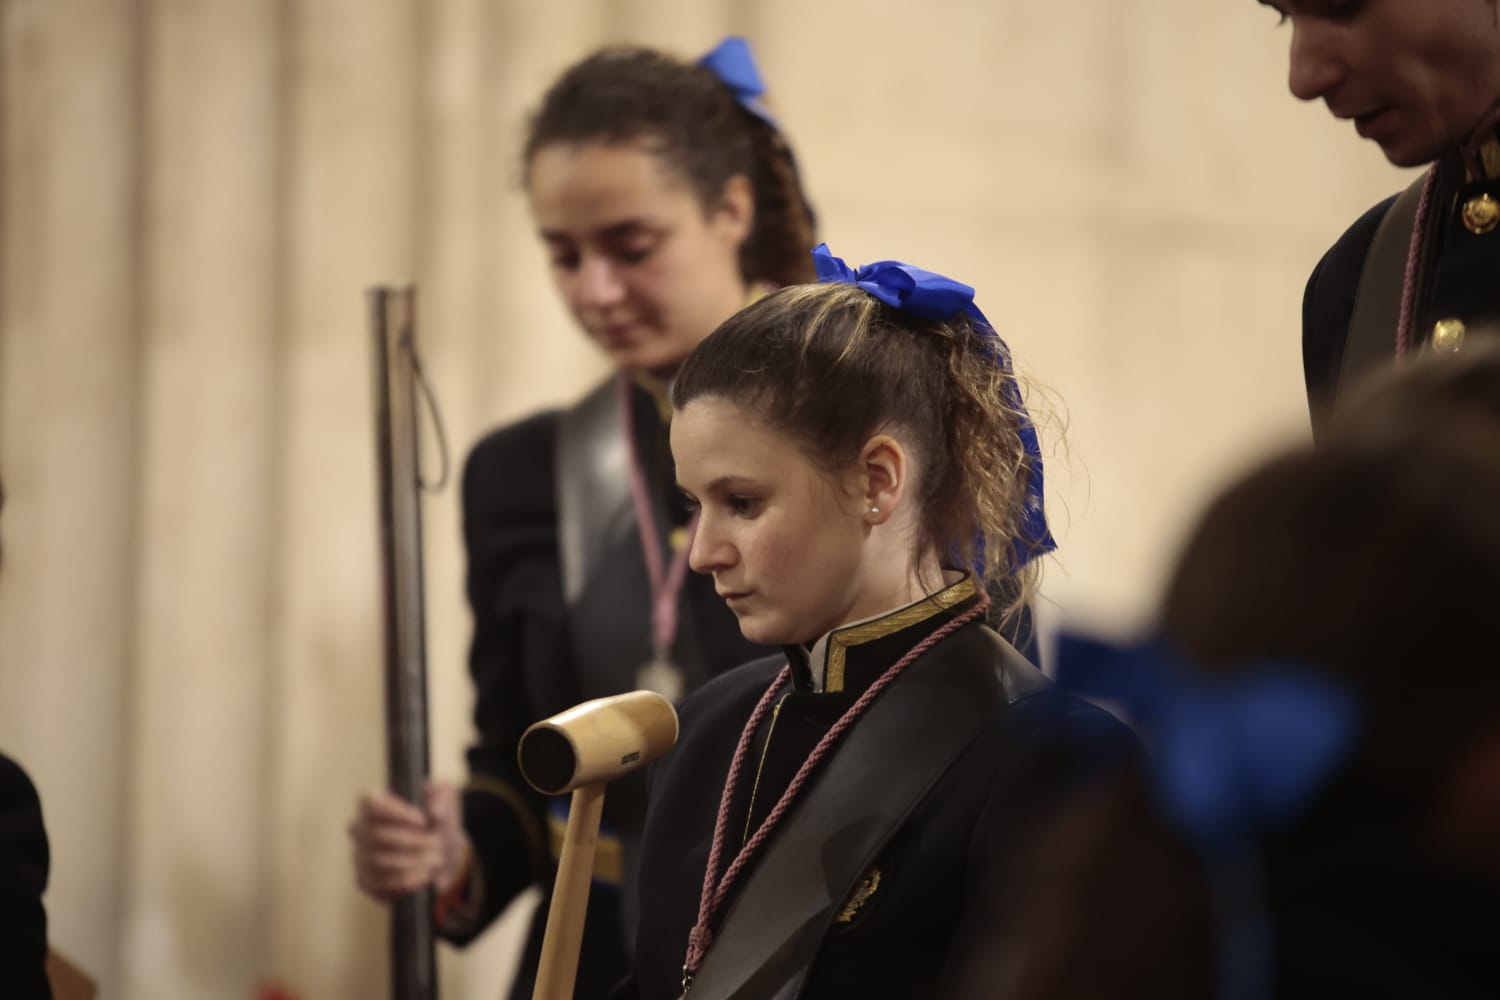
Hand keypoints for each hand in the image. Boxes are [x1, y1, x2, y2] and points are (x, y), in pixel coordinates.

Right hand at [349, 780, 469, 900]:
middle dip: (411, 841)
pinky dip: (404, 882)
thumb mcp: (445, 798)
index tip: (423, 820)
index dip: (396, 813)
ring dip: (411, 862)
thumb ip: (442, 798)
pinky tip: (424, 876)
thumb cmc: (436, 819)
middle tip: (436, 843)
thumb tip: (436, 814)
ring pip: (378, 862)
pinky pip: (377, 885)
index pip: (371, 805)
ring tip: (436, 860)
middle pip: (376, 835)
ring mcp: (360, 857)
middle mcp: (360, 829)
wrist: (442, 851)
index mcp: (373, 803)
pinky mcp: (366, 882)